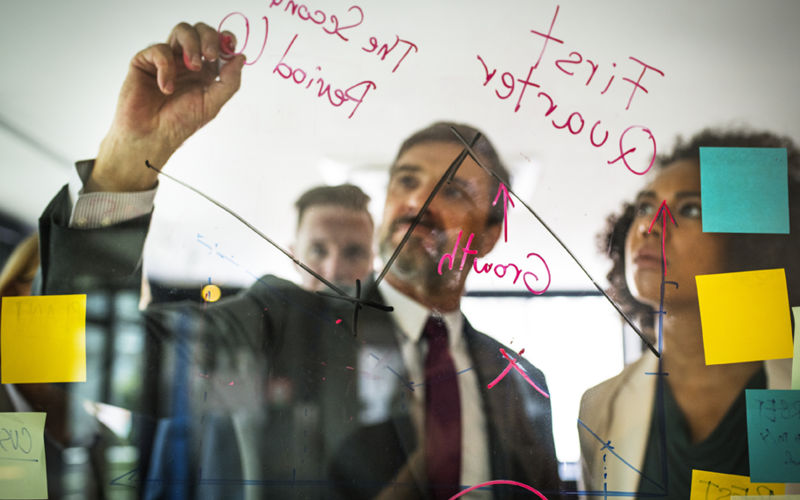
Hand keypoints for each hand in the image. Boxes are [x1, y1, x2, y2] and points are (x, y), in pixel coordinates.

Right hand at [88, 22, 245, 192]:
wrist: (152, 136)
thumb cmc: (180, 123)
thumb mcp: (213, 104)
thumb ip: (230, 81)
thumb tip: (241, 57)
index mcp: (205, 71)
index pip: (217, 44)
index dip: (225, 40)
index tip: (230, 46)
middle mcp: (187, 62)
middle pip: (200, 31)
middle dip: (209, 38)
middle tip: (211, 55)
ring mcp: (167, 59)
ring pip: (182, 31)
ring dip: (192, 44)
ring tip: (194, 66)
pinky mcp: (146, 61)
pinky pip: (159, 49)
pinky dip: (166, 66)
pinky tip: (166, 87)